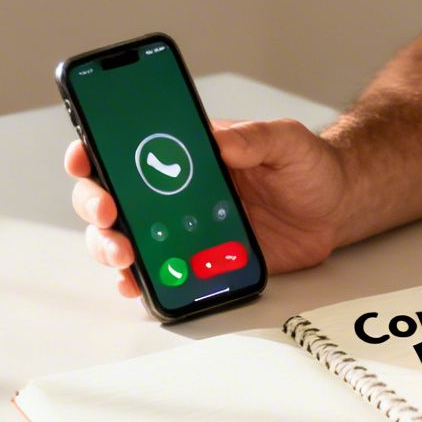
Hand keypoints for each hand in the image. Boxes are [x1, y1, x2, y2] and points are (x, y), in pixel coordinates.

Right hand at [67, 118, 348, 298]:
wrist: (337, 208)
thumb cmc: (308, 166)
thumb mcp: (286, 141)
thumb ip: (254, 137)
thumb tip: (218, 139)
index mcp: (188, 151)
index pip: (126, 144)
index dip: (94, 148)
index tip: (84, 157)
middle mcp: (173, 188)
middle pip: (110, 193)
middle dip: (95, 203)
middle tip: (108, 213)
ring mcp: (181, 226)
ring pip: (123, 236)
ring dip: (110, 246)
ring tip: (123, 255)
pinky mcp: (198, 259)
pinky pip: (156, 271)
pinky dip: (139, 280)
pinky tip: (135, 284)